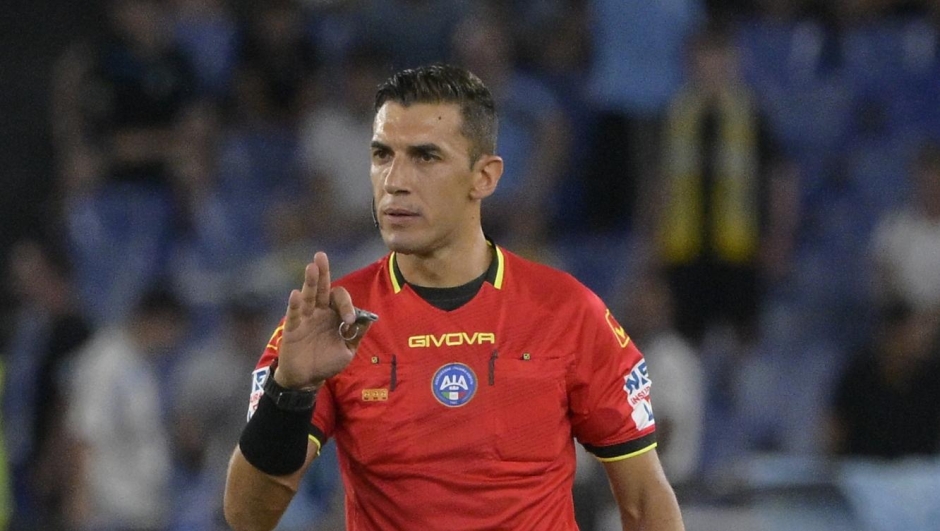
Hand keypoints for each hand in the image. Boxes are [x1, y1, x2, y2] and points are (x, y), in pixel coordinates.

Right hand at [274, 252, 370, 389]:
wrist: (307, 379)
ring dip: (310, 282)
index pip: (340, 299)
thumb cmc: (327, 362)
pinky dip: (294, 305)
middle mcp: (319, 312)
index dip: (346, 306)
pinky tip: (296, 294)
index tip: (349, 322)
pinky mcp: (292, 328)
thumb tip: (369, 318)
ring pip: (308, 296)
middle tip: (321, 256)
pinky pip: (294, 314)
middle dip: (323, 272)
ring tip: (312, 267)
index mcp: (333, 314)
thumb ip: (357, 334)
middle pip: (322, 288)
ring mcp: (304, 318)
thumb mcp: (348, 350)